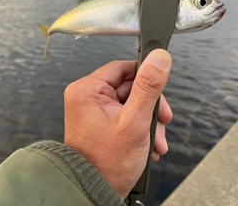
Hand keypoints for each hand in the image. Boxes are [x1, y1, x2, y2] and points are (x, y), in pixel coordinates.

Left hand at [64, 49, 171, 198]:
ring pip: (131, 103)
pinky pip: (126, 115)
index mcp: (88, 90)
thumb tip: (160, 57)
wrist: (95, 192)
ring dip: (148, 120)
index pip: (123, 68)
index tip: (160, 88)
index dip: (145, 77)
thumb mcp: (135, 121)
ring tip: (156, 141)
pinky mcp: (101, 122)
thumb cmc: (108, 163)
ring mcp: (95, 111)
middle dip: (151, 107)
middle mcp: (88, 97)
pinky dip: (140, 127)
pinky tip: (148, 144)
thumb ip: (148, 87)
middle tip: (162, 122)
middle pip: (130, 87)